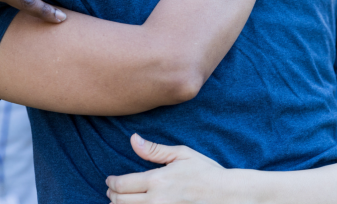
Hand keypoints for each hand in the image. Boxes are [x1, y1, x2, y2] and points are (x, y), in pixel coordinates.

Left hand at [106, 134, 224, 203]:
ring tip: (120, 200)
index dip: (111, 183)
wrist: (226, 195)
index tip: (110, 180)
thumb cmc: (205, 172)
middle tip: (111, 190)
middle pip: (120, 201)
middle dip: (112, 195)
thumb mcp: (182, 154)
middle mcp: (156, 200)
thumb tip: (133, 139)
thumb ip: (154, 150)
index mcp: (157, 180)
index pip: (121, 184)